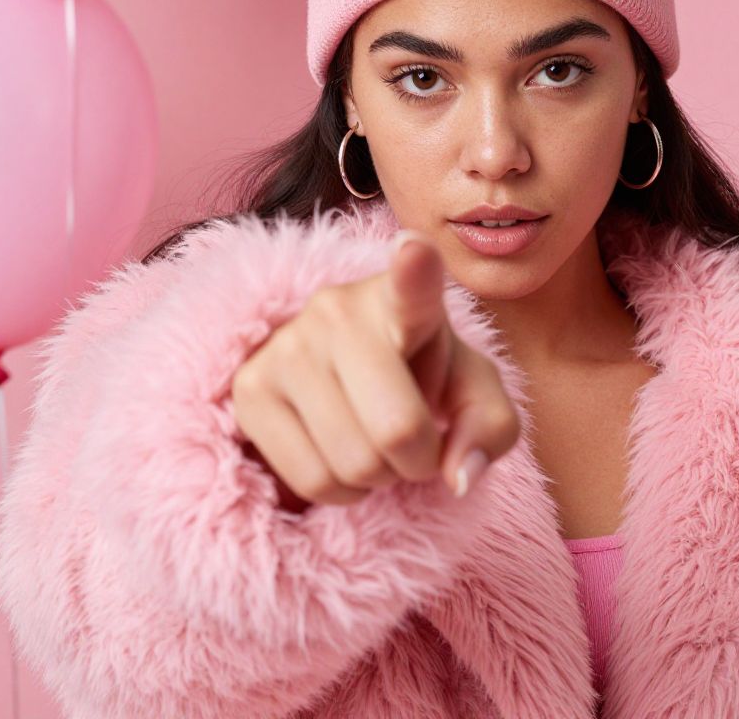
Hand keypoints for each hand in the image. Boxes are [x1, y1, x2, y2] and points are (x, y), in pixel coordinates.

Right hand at [231, 231, 521, 506]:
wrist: (345, 369)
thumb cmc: (421, 375)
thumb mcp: (472, 393)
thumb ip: (489, 427)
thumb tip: (459, 478)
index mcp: (405, 298)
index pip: (411, 284)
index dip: (414, 269)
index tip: (414, 248)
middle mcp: (339, 309)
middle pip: (398, 430)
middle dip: (419, 461)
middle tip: (414, 441)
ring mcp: (288, 344)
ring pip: (354, 464)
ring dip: (380, 478)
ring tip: (375, 441)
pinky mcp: (249, 387)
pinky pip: (312, 482)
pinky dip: (343, 491)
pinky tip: (343, 454)